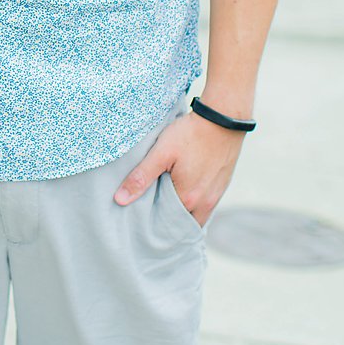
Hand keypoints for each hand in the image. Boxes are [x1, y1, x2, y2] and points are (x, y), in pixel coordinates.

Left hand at [114, 112, 242, 224]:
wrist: (223, 119)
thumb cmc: (190, 134)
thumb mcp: (161, 154)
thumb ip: (141, 178)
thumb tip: (120, 200)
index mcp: (190, 199)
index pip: (168, 225)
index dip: (154, 225)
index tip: (140, 223)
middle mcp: (207, 202)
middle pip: (184, 223)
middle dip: (168, 223)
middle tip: (149, 217)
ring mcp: (217, 194)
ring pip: (197, 214)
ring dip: (181, 213)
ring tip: (161, 204)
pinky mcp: (222, 184)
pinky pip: (206, 204)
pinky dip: (193, 203)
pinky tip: (179, 192)